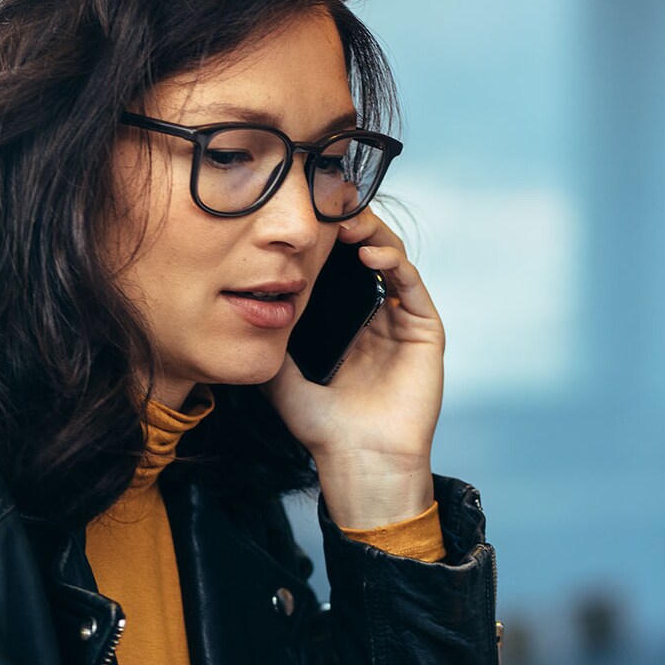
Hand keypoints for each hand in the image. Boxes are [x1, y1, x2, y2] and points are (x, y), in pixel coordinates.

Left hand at [264, 212, 445, 530]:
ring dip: (371, 234)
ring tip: (346, 221)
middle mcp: (377, 315)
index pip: (338, 266)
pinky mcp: (426, 330)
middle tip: (327, 203)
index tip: (303, 216)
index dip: (324, 239)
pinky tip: (370, 252)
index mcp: (346, 321)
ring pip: (391, 259)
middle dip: (349, 225)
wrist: (357, 461)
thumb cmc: (320, 426)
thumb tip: (238, 304)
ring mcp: (403, 321)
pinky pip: (411, 285)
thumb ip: (268, 338)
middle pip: (366, 253)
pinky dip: (393, 262)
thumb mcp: (280, 373)